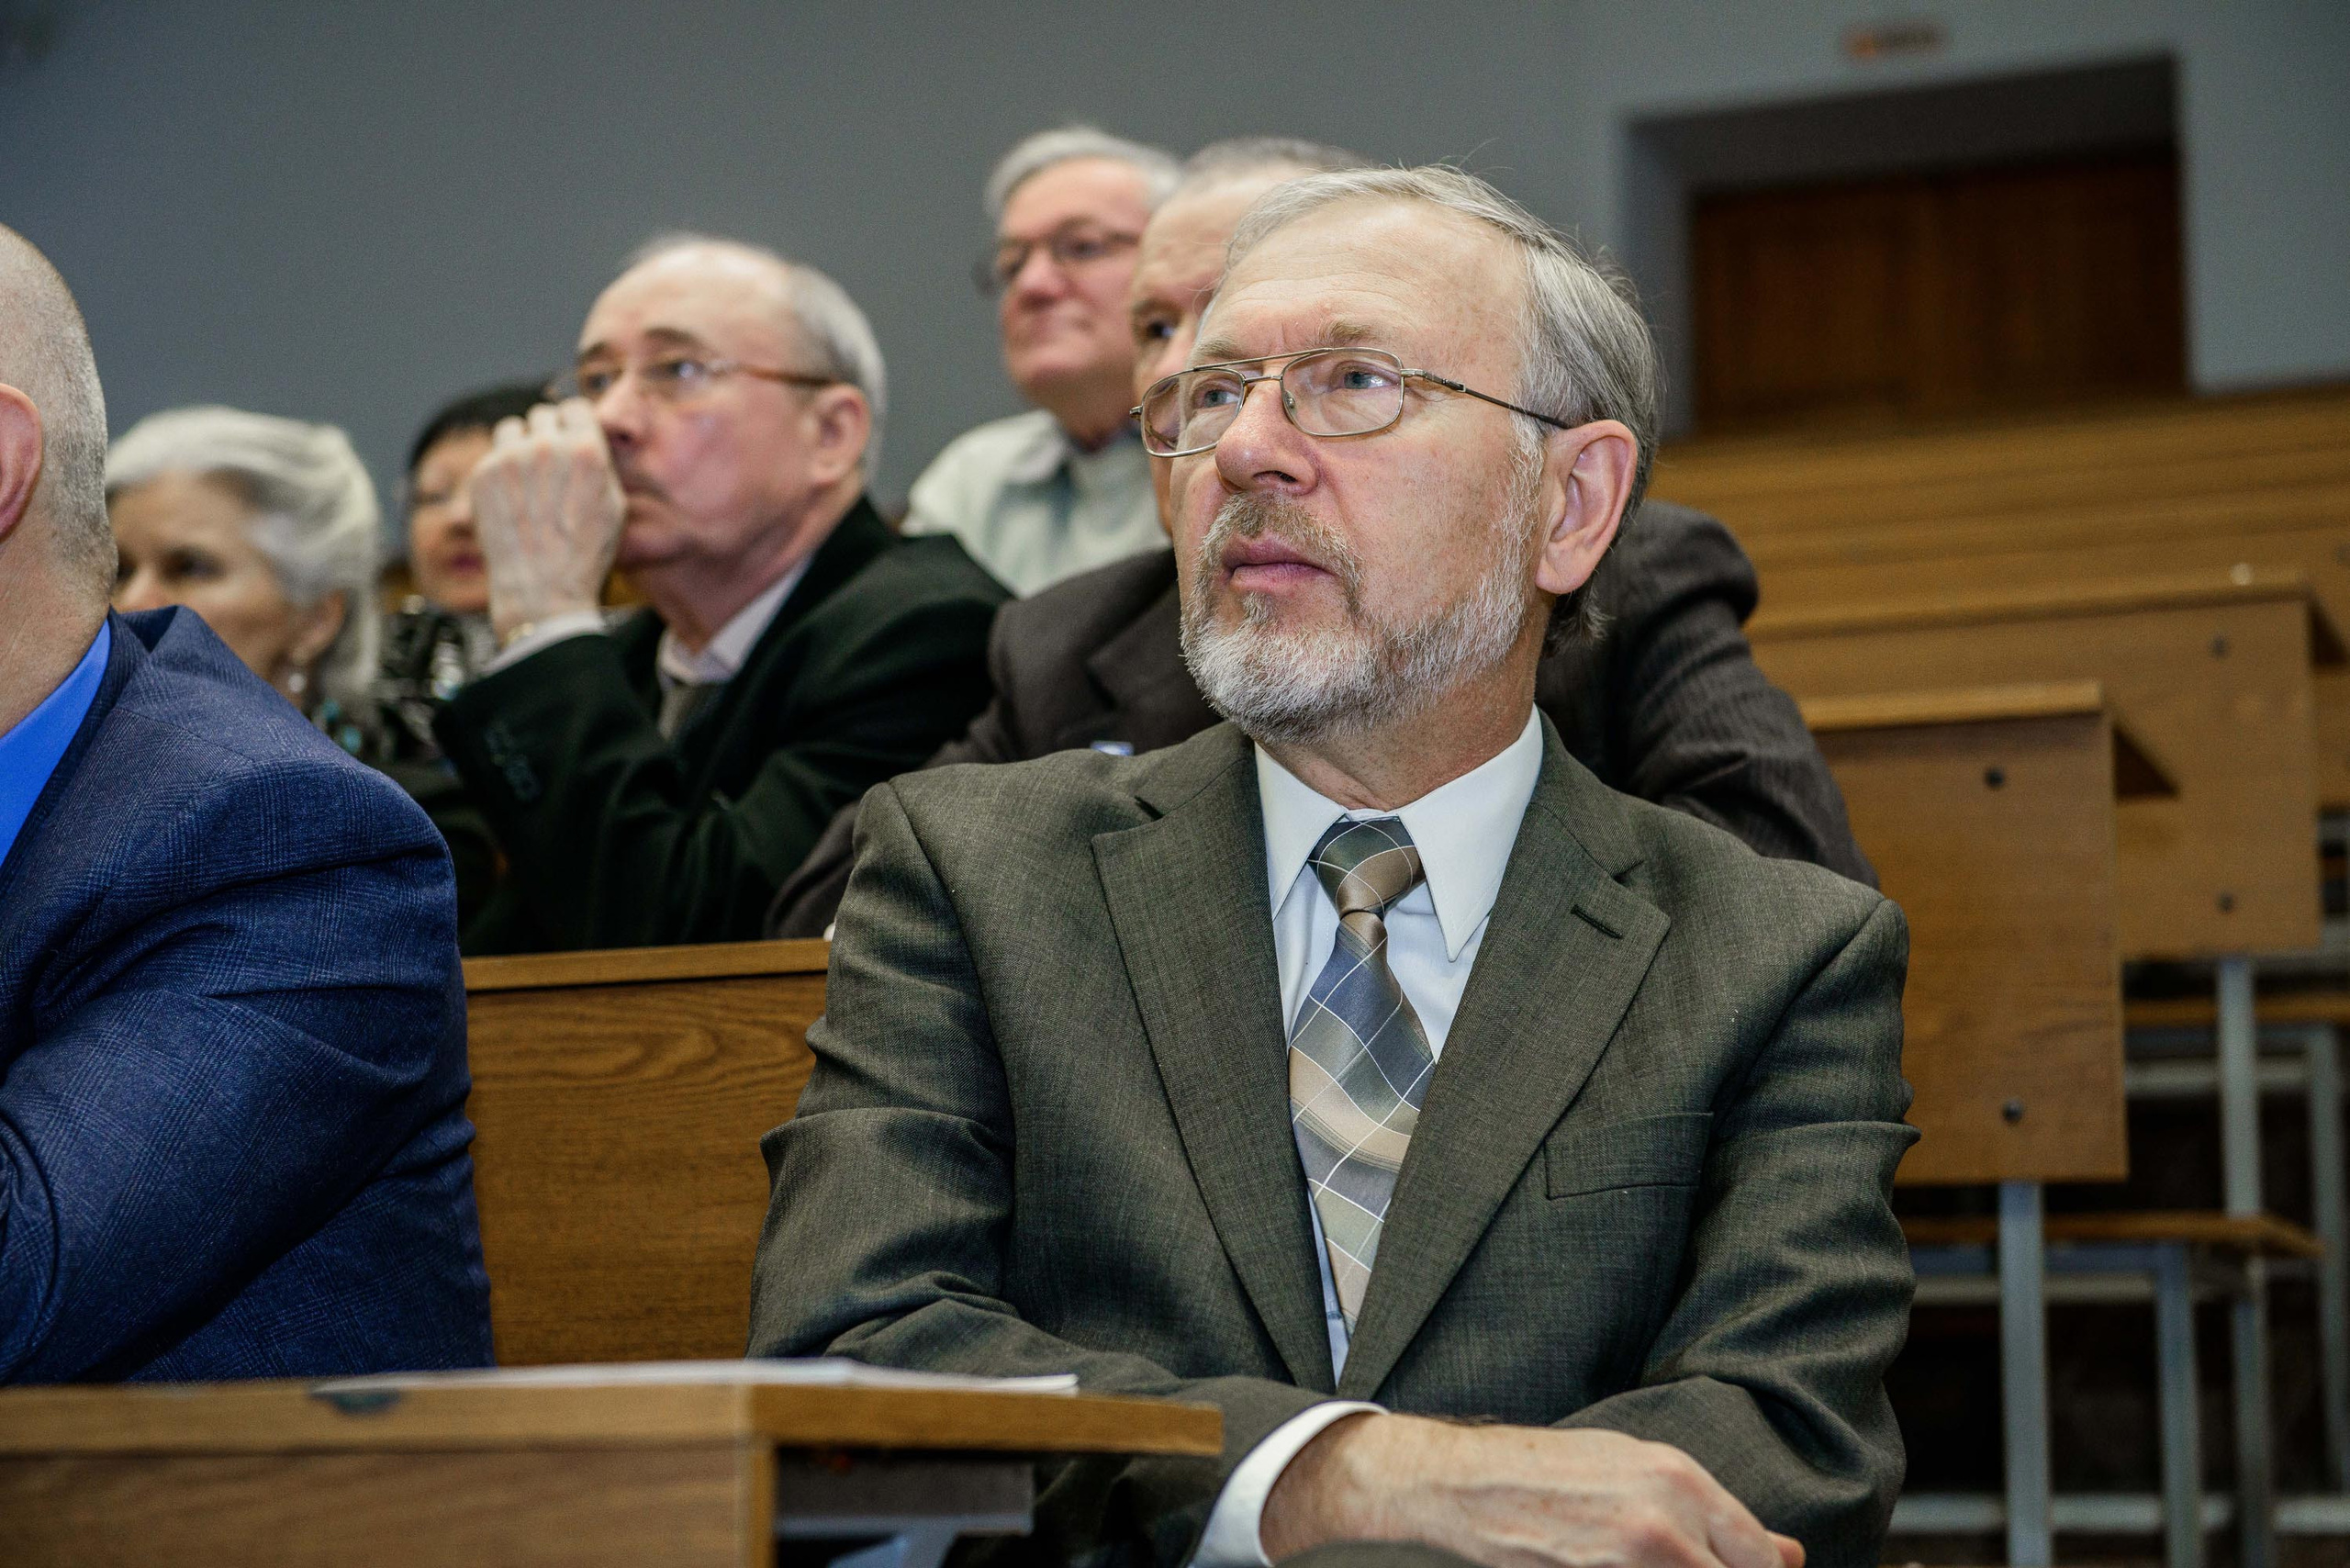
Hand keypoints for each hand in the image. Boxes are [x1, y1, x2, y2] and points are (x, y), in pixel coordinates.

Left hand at [468, 399, 626, 641]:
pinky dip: (502, 468)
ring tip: (529, 476)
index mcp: (585, 450)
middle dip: (549, 434)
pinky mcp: (483, 474)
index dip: (576, 424)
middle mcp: (545, 446)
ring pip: (513, 428)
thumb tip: (588, 439)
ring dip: (521, 443)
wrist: (541, 588)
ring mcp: (509, 458)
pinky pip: (493, 454)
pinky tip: (513, 497)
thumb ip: (599, 463)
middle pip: (544, 415)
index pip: (575, 408)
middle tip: (551, 464)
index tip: (573, 437)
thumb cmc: (584, 553)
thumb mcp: (614, 506)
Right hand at [1262, 1413, 1801, 1567]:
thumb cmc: (1550, 1468)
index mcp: (1679, 1478)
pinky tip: (1608, 1565)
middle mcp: (1664, 1520)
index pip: (1759, 1553)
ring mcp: (1628, 1560)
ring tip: (1630, 1558)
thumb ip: (1711, 1513)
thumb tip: (1786, 1554)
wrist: (1466, 1481)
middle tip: (1675, 1564)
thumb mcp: (1637, 1468)